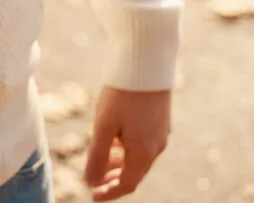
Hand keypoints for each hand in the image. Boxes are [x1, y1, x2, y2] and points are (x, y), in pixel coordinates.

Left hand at [84, 86, 171, 200]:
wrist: (147, 64)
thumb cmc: (123, 94)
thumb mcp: (103, 126)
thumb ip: (97, 157)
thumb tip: (91, 182)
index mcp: (143, 152)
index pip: (127, 184)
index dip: (109, 193)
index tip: (93, 196)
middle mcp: (157, 147)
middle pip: (135, 174)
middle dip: (114, 180)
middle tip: (95, 181)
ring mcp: (162, 134)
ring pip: (141, 159)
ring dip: (121, 164)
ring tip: (103, 160)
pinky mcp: (162, 121)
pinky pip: (146, 145)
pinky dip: (130, 150)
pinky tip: (117, 139)